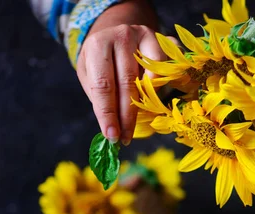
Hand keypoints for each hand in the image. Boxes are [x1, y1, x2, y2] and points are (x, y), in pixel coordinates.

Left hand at [77, 2, 165, 145]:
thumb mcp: (90, 76)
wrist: (113, 34)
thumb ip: (100, 97)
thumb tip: (114, 128)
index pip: (103, 86)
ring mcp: (142, 36)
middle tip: (125, 138)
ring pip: (148, 79)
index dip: (108, 114)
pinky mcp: (159, 39)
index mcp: (98, 46)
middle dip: (127, 117)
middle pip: (127, 85)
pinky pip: (163, 69)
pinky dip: (158, 86)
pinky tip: (149, 96)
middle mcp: (120, 37)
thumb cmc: (101, 62)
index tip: (112, 136)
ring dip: (144, 105)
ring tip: (136, 119)